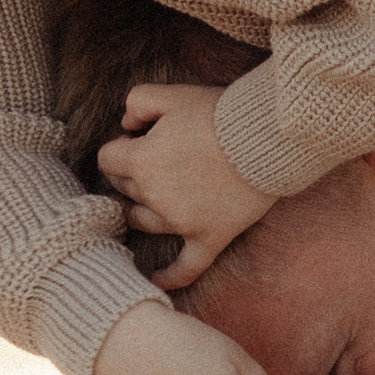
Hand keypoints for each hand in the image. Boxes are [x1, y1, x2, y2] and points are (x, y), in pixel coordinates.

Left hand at [96, 84, 276, 285]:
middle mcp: (154, 196)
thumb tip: (125, 124)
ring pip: (142, 221)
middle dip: (130, 171)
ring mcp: (181, 222)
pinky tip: (156, 280)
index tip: (139, 137)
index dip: (119, 146)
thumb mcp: (172, 94)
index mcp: (141, 162)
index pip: (107, 159)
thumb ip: (137, 101)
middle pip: (123, 188)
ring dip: (140, 208)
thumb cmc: (219, 113)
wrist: (267, 138)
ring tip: (152, 194)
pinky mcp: (209, 237)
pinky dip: (170, 276)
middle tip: (156, 156)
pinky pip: (186, 267)